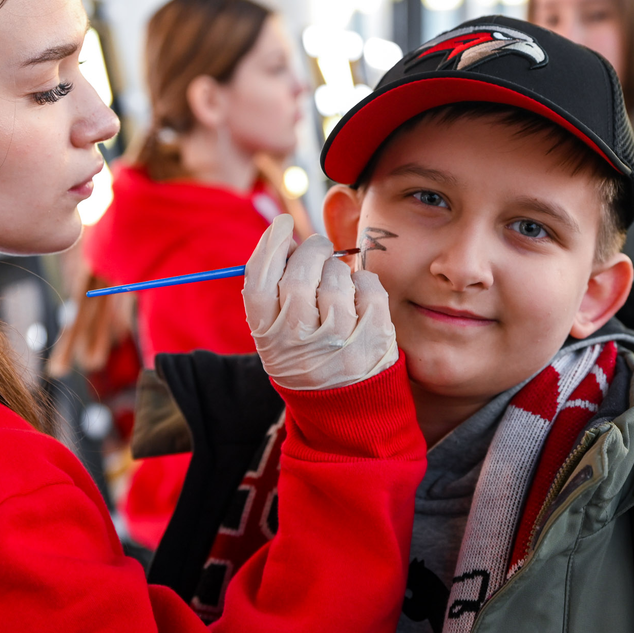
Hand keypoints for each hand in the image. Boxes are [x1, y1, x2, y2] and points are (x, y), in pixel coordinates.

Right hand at [242, 214, 397, 389]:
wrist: (344, 408)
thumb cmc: (307, 353)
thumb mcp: (278, 331)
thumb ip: (277, 286)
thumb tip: (286, 236)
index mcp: (267, 335)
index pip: (260, 278)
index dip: (270, 244)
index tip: (282, 224)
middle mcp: (299, 340)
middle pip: (299, 274)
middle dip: (311, 250)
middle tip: (318, 246)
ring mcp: (338, 342)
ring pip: (337, 277)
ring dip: (338, 269)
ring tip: (337, 281)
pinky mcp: (373, 340)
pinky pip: (369, 287)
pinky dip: (364, 281)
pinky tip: (358, 293)